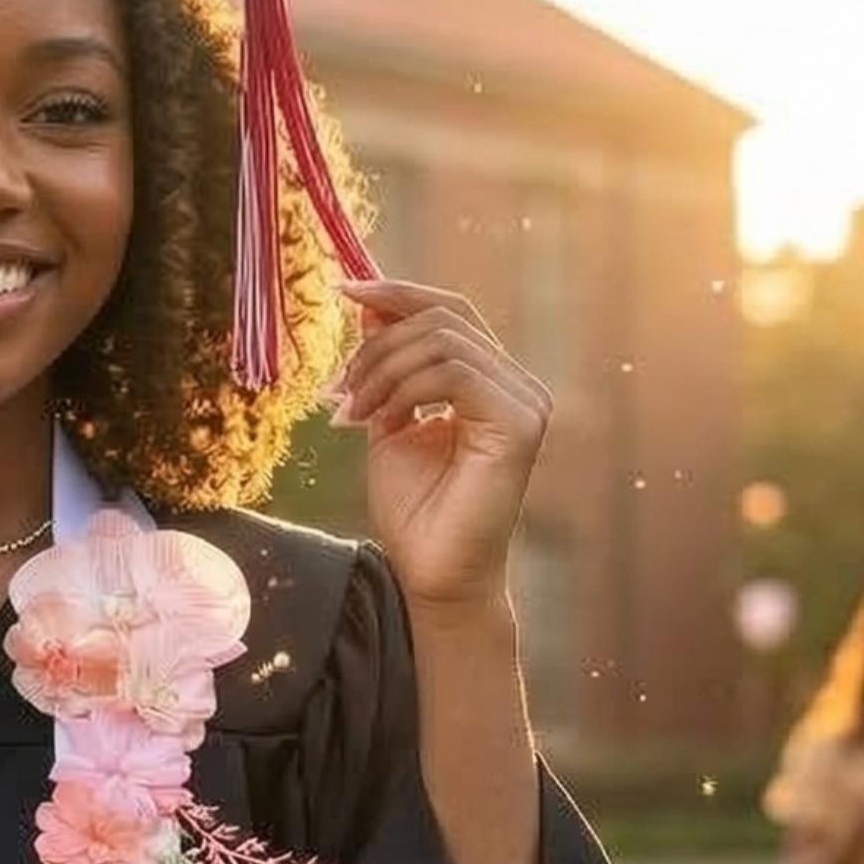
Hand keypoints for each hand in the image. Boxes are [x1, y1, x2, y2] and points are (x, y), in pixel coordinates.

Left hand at [334, 279, 552, 611]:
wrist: (432, 574)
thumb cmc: (415, 511)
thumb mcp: (387, 421)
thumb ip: (385, 367)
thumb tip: (368, 305)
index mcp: (491, 381)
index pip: (450, 313)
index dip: (398, 293)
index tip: (345, 288)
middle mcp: (516, 384)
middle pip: (443, 319)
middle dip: (377, 344)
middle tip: (339, 390)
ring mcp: (524, 402)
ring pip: (443, 342)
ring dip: (381, 369)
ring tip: (351, 412)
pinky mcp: (520, 423)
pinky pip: (453, 374)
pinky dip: (403, 389)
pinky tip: (376, 420)